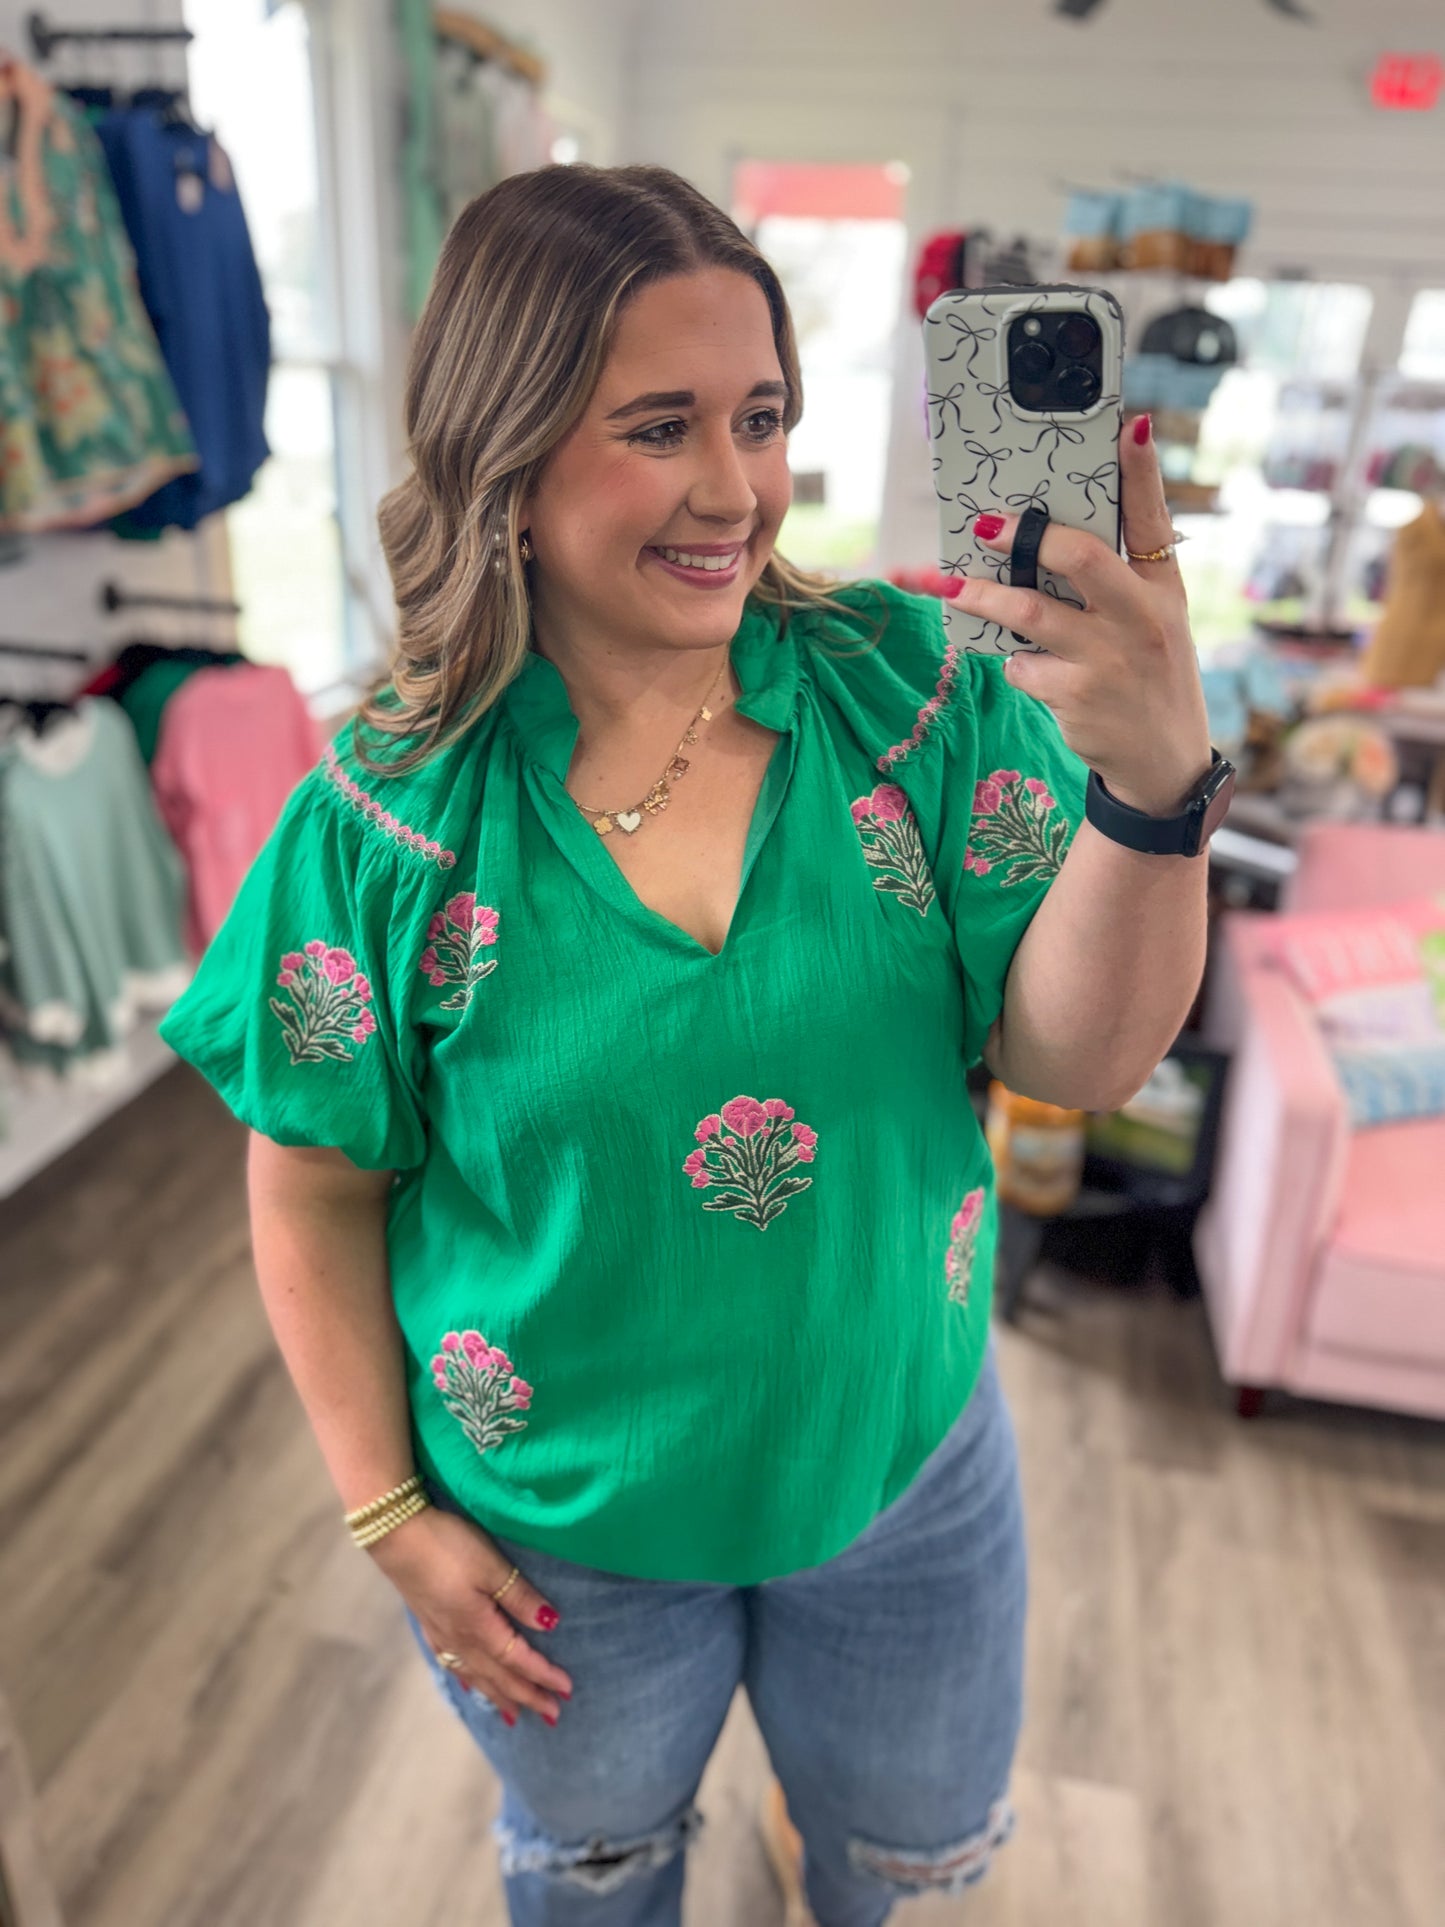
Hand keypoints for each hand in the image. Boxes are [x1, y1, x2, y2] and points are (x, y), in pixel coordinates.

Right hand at [367, 1504, 573, 1725]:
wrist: (395, 1535)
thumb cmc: (448, 1546)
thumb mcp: (491, 1566)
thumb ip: (519, 1597)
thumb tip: (550, 1625)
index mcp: (479, 1627)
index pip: (518, 1660)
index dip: (543, 1675)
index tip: (567, 1691)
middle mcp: (459, 1639)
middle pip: (498, 1676)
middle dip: (526, 1695)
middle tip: (551, 1715)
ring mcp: (440, 1633)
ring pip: (475, 1675)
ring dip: (498, 1695)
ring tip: (513, 1714)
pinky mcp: (428, 1622)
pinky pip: (452, 1664)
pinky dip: (467, 1679)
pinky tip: (469, 1684)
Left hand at [949, 416, 1213, 817]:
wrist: (1163, 761)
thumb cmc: (1147, 675)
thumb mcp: (1155, 620)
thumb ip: (1117, 577)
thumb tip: (1049, 536)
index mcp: (1162, 587)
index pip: (1151, 518)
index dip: (1140, 471)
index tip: (1125, 426)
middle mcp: (1141, 617)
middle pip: (1079, 558)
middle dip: (1026, 536)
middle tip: (986, 525)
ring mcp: (1108, 658)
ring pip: (1028, 612)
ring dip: (982, 596)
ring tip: (951, 585)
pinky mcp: (1077, 695)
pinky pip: (1022, 665)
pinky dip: (1014, 662)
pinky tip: (1027, 667)